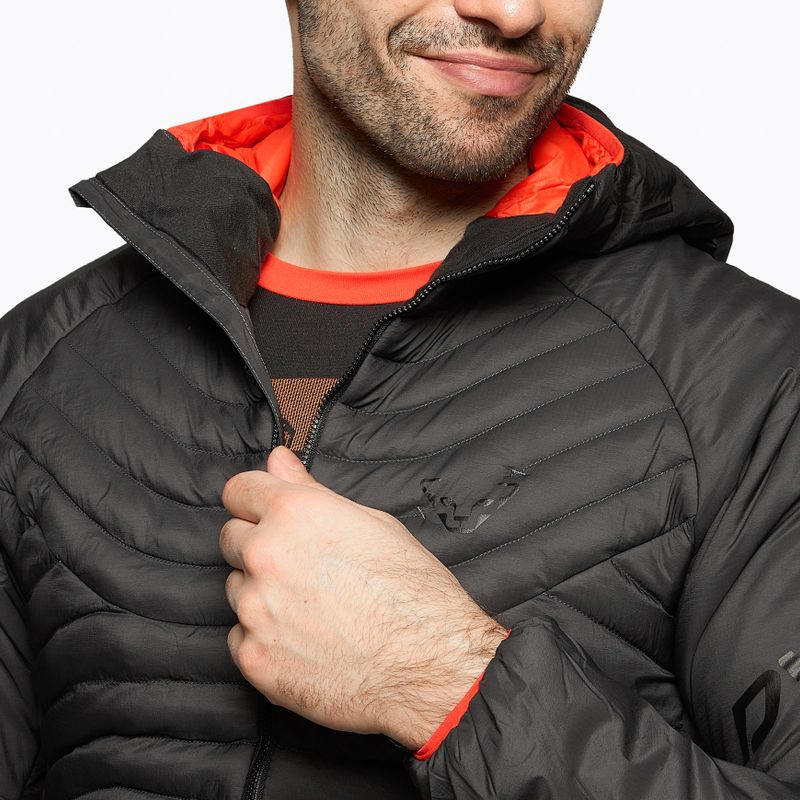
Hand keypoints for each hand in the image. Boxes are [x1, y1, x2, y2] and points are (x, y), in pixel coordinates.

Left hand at [219, 445, 507, 749]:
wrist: (430, 664)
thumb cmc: (412, 590)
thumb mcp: (372, 522)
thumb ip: (311, 489)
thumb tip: (278, 460)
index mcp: (294, 513)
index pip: (238, 491)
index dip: (255, 500)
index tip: (266, 513)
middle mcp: (265, 556)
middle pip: (230, 538)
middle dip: (258, 546)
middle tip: (302, 567)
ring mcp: (255, 611)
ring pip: (236, 589)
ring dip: (261, 594)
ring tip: (312, 609)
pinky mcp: (254, 660)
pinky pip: (242, 637)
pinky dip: (266, 638)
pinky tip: (307, 643)